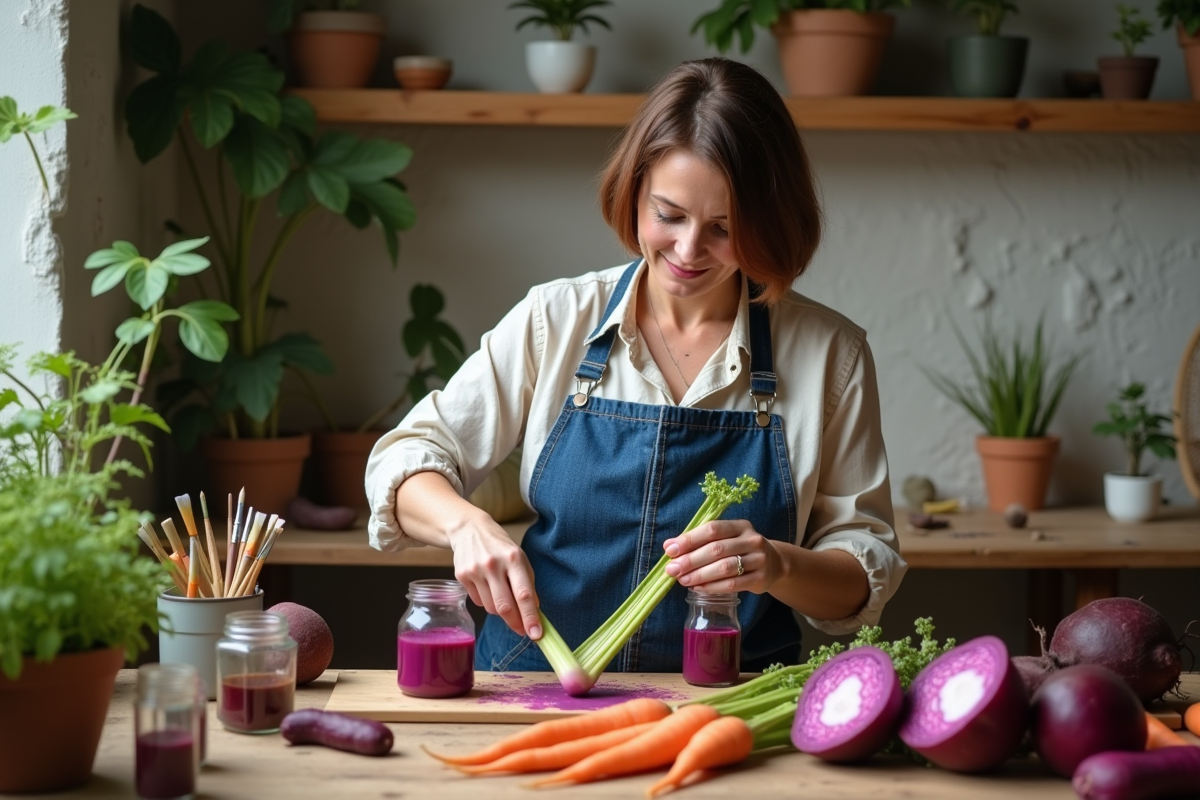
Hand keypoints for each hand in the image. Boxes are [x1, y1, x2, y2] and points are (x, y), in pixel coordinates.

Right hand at [446, 513, 542, 640]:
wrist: (469, 529)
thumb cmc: (500, 546)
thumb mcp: (519, 558)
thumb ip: (528, 584)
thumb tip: (535, 611)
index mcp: (513, 558)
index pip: (523, 594)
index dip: (530, 617)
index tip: (537, 634)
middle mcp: (493, 564)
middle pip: (505, 606)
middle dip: (516, 623)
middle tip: (523, 631)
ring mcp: (475, 570)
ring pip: (491, 608)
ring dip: (500, 611)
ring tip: (502, 596)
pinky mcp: (461, 575)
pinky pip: (478, 601)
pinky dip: (486, 601)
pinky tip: (487, 587)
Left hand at [662, 519, 782, 594]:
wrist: (774, 564)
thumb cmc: (740, 550)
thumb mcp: (725, 539)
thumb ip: (699, 541)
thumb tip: (669, 546)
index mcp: (740, 526)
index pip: (712, 529)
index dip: (690, 539)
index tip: (670, 550)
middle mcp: (752, 540)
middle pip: (716, 549)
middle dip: (691, 560)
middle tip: (672, 569)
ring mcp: (759, 559)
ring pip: (724, 567)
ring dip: (700, 575)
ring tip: (683, 580)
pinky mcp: (761, 579)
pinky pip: (733, 584)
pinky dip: (712, 587)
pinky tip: (698, 588)